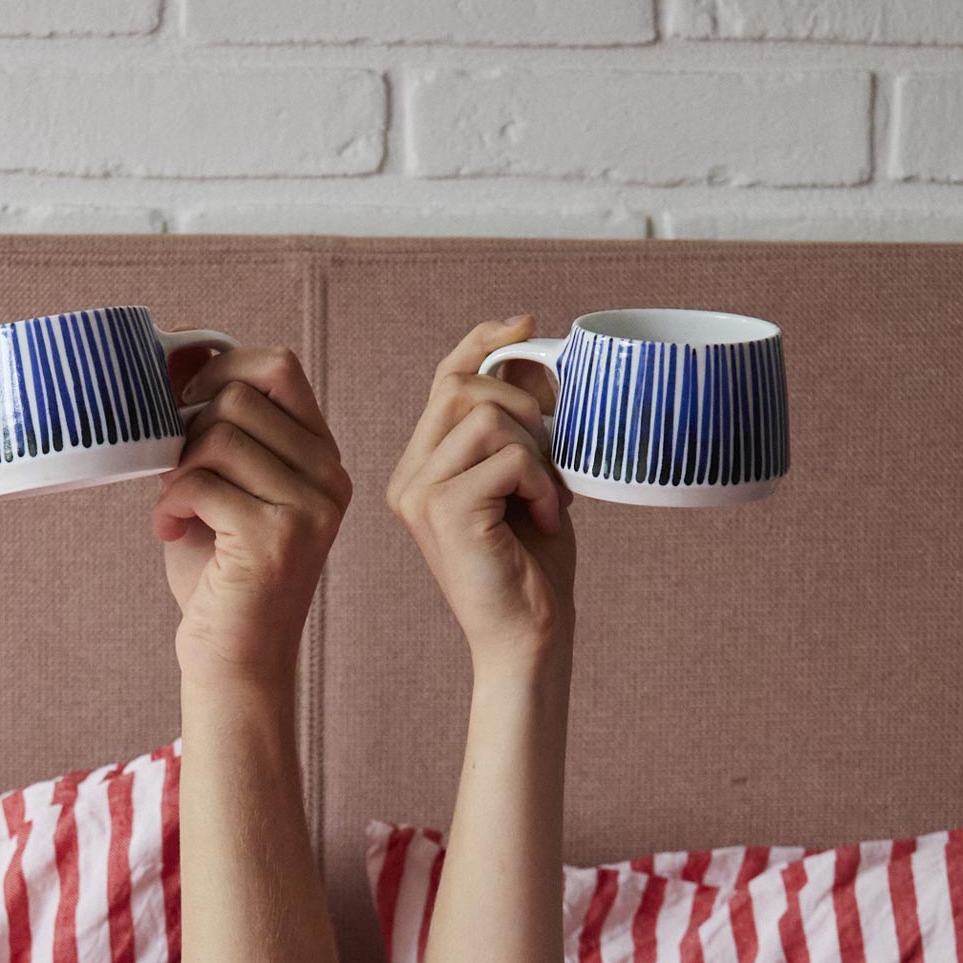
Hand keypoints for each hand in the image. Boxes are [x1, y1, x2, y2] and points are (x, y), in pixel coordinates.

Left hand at [152, 344, 351, 690]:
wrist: (233, 660)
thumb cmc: (219, 577)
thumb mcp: (222, 486)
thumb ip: (214, 426)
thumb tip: (181, 348)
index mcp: (322, 456)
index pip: (279, 366)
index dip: (220, 368)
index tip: (182, 405)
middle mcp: (330, 477)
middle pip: (241, 395)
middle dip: (188, 427)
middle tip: (174, 474)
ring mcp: (311, 507)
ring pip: (219, 435)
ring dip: (178, 470)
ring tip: (174, 511)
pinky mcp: (277, 538)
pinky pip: (202, 481)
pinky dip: (170, 503)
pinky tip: (170, 531)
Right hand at [385, 315, 575, 675]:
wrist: (527, 639)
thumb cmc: (531, 568)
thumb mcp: (527, 479)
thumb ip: (517, 423)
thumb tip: (527, 349)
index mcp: (423, 467)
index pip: (446, 378)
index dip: (483, 340)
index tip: (527, 323)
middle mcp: (410, 476)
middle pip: (466, 387)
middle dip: (528, 409)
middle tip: (553, 463)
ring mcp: (419, 492)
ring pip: (490, 417)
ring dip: (538, 453)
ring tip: (547, 498)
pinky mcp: (444, 509)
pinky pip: (508, 456)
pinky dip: (543, 483)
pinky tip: (547, 518)